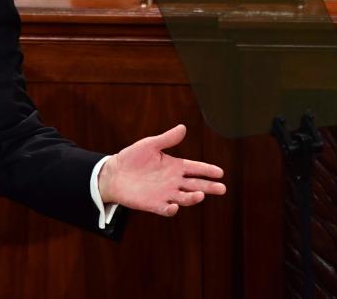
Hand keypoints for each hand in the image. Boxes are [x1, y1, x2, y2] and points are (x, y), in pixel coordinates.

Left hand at [97, 124, 224, 216]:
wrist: (114, 173)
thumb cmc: (133, 157)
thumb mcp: (150, 145)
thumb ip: (167, 139)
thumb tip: (183, 127)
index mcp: (174, 166)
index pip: (195, 168)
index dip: (207, 170)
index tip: (220, 172)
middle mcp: (173, 181)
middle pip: (195, 185)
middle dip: (209, 187)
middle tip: (222, 188)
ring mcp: (165, 194)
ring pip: (184, 198)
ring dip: (193, 198)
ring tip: (201, 195)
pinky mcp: (154, 204)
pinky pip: (165, 209)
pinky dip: (171, 209)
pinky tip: (174, 206)